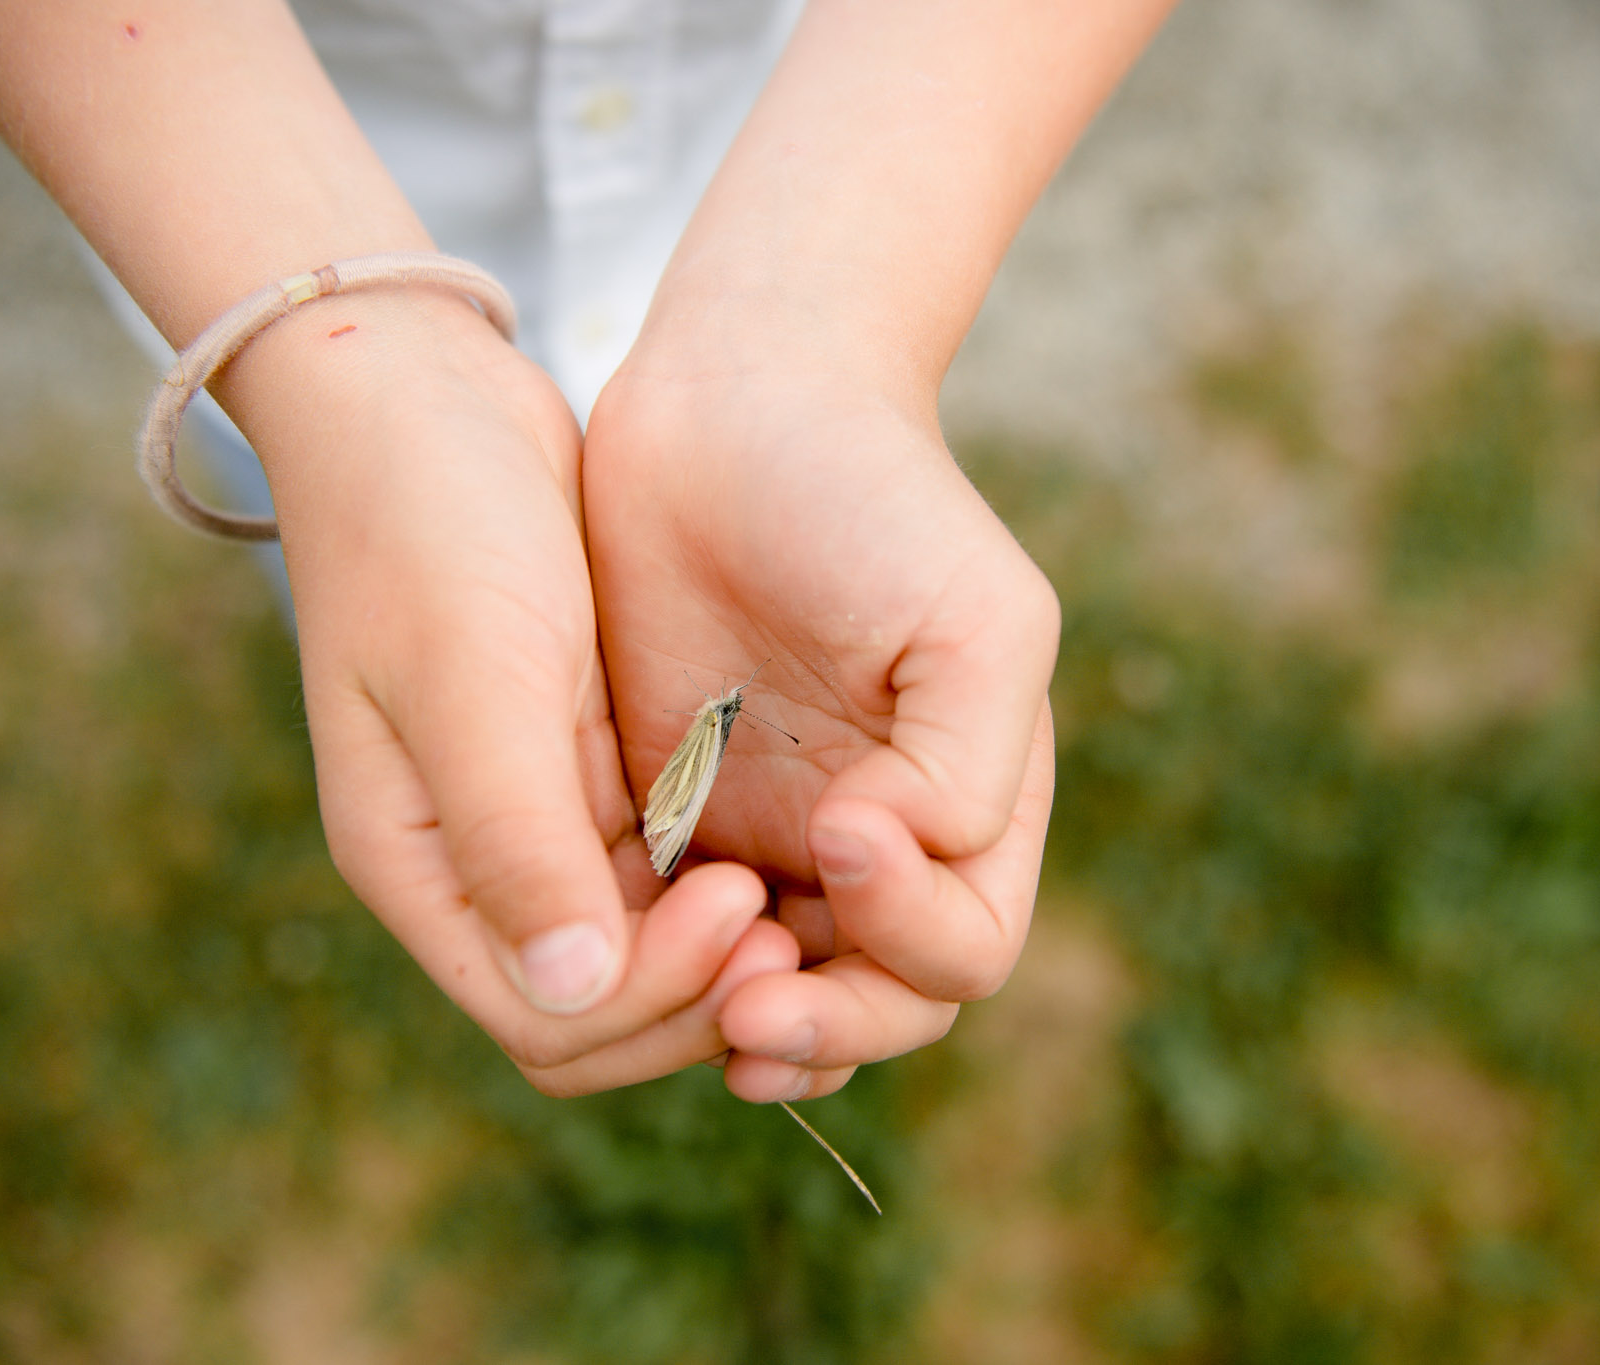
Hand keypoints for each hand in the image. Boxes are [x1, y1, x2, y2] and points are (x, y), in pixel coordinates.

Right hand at [222, 289, 799, 1093]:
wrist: (417, 396)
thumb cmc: (428, 520)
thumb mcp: (477, 672)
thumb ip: (516, 835)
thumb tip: (572, 993)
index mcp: (420, 862)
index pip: (549, 1019)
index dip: (657, 996)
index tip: (740, 898)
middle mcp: (472, 863)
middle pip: (599, 1010)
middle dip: (699, 991)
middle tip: (792, 921)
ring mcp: (527, 817)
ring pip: (640, 949)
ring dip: (720, 946)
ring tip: (804, 892)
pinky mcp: (577, 766)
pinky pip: (660, 870)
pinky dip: (716, 878)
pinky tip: (787, 839)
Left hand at [582, 339, 1060, 1102]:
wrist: (731, 400)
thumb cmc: (870, 495)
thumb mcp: (977, 618)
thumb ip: (971, 764)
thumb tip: (886, 860)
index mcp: (966, 806)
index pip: (962, 948)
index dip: (912, 939)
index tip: (842, 835)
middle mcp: (873, 842)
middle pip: (874, 1002)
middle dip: (825, 1029)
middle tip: (751, 1013)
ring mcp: (766, 834)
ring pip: (769, 992)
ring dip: (739, 1024)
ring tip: (700, 1011)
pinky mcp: (666, 812)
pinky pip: (664, 933)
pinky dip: (655, 970)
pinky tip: (621, 955)